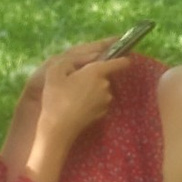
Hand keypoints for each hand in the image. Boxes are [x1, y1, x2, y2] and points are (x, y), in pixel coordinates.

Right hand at [13, 41, 116, 181]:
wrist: (58, 128)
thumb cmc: (56, 97)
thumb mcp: (55, 71)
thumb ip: (68, 61)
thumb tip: (77, 64)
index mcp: (96, 72)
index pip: (119, 62)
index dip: (123, 57)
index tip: (127, 54)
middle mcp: (105, 85)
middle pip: (104, 75)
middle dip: (93, 75)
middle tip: (75, 80)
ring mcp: (105, 101)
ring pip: (101, 89)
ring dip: (92, 89)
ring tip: (74, 95)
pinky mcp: (102, 113)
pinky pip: (98, 101)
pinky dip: (91, 101)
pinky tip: (77, 105)